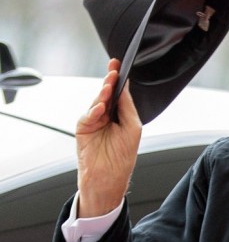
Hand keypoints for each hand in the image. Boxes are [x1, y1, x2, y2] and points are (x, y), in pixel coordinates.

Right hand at [76, 59, 141, 217]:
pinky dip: (94, 110)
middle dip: (110, 81)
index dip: (119, 79)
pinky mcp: (83, 128)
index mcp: (121, 114)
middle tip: (113, 69)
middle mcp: (107, 115)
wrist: (109, 176)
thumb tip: (124, 88)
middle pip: (107, 94)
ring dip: (103, 93)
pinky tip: (101, 107)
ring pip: (97, 101)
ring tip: (109, 86)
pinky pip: (88, 116)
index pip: (119, 93)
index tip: (120, 64)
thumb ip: (127, 107)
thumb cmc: (123, 155)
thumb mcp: (132, 127)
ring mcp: (94, 121)